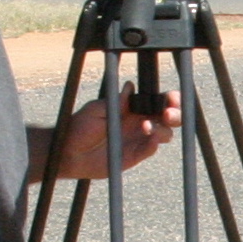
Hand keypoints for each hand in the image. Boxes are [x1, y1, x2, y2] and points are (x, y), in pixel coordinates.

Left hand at [43, 90, 186, 180]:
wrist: (68, 152)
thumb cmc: (79, 128)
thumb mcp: (96, 110)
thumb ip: (116, 101)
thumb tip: (130, 85)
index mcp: (132, 109)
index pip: (157, 102)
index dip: (169, 99)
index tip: (172, 98)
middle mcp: (139, 123)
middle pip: (168, 118)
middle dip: (174, 114)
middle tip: (168, 113)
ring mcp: (138, 140)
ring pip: (164, 134)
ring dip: (162, 129)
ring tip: (146, 127)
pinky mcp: (133, 156)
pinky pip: (150, 150)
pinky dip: (153, 144)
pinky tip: (151, 139)